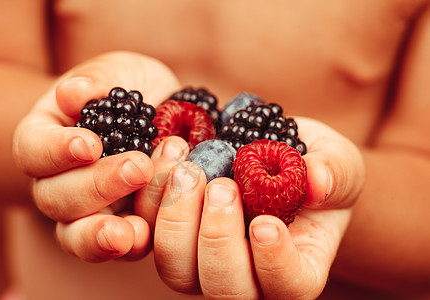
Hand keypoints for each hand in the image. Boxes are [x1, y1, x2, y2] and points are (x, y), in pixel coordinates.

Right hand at [12, 51, 179, 261]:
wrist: (164, 112)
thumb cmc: (131, 89)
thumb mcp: (120, 72)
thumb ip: (98, 81)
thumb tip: (72, 93)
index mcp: (49, 138)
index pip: (34, 149)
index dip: (56, 151)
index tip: (89, 144)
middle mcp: (60, 179)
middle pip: (55, 197)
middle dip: (96, 186)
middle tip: (138, 167)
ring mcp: (89, 209)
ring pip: (75, 234)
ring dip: (101, 234)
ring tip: (129, 231)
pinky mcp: (121, 226)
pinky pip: (115, 247)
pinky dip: (129, 246)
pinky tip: (145, 237)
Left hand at [148, 117, 364, 298]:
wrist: (273, 156)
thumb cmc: (310, 167)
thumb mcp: (337, 161)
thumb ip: (334, 173)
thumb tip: (317, 181)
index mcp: (299, 267)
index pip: (290, 287)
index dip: (275, 263)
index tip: (264, 222)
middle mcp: (248, 276)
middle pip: (225, 289)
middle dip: (218, 238)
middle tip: (221, 186)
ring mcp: (204, 260)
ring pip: (177, 270)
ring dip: (177, 220)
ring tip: (189, 169)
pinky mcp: (174, 236)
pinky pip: (149, 233)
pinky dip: (152, 197)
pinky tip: (171, 154)